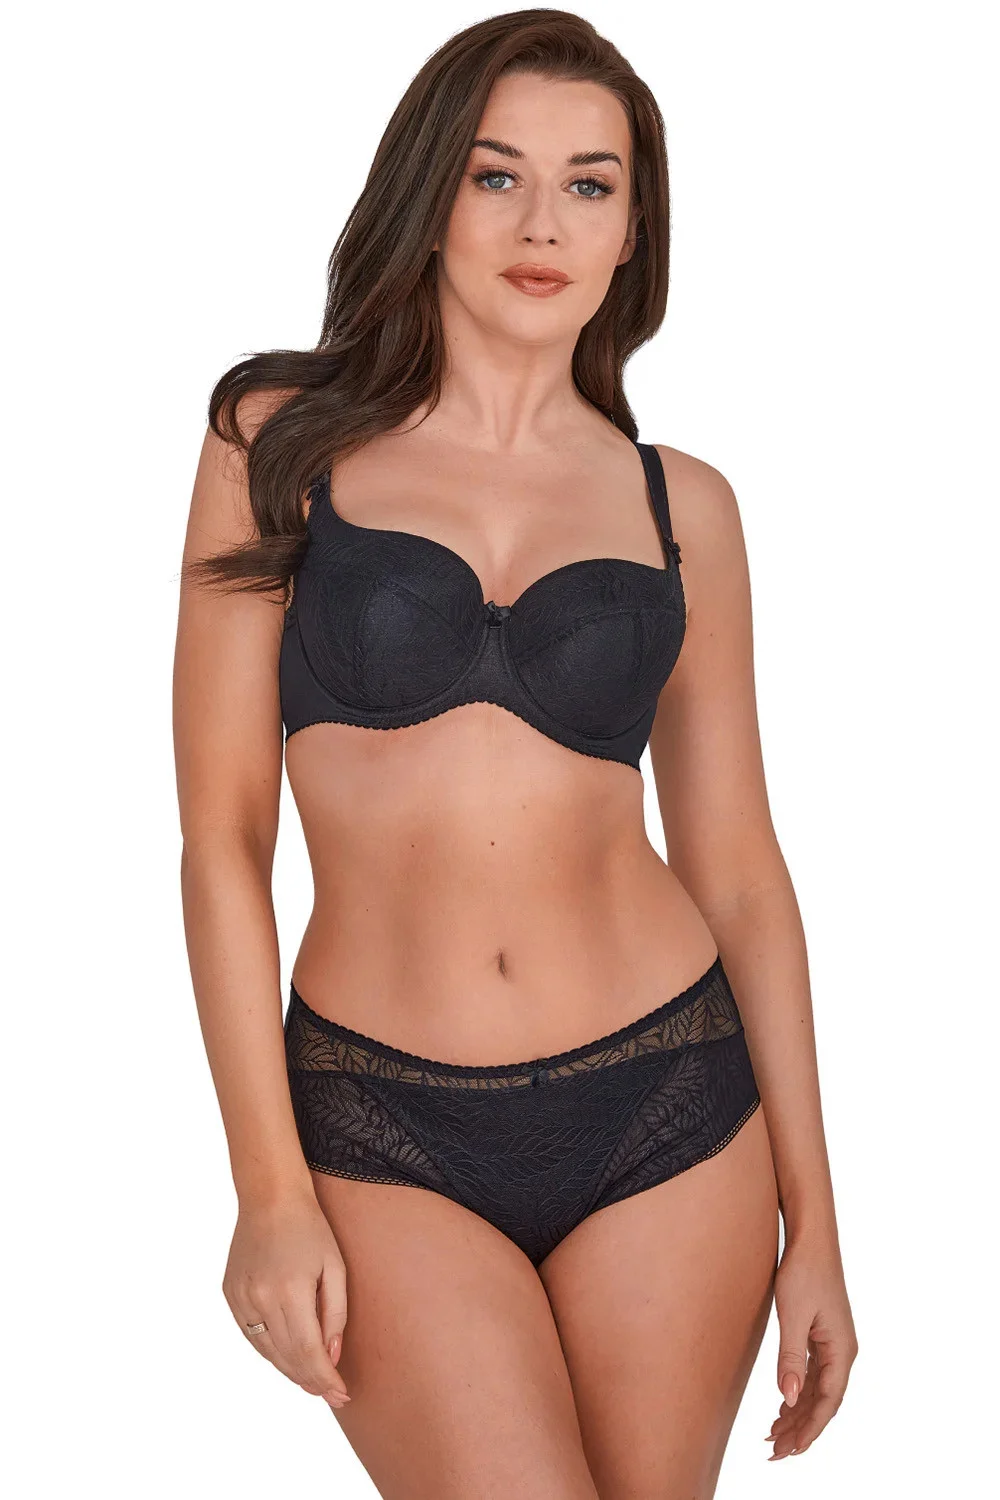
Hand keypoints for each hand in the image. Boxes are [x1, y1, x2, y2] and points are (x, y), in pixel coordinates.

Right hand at [223, 1191, 351, 1410]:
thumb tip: (331, 1357)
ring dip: (290, 1371)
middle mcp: (260, 1298)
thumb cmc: (310, 1229)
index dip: (324, 1378)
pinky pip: (251, 1336)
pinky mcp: (230, 1295)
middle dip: (311, 1380)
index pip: (307, 1351)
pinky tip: (287, 1357)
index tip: (341, 1394)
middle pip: (286, 1356)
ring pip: (267, 1352)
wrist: (270, 1198)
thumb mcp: (335, 1267)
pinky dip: (270, 1351)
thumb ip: (335, 1315)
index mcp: (290, 1289)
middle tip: (331, 1394)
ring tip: (313, 1381)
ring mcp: (240, 1298)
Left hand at [766, 1235, 857, 1459]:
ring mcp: (834, 1343)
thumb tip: (790, 1398)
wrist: (812, 1238)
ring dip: (798, 1414)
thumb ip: (792, 1357)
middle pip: (824, 1402)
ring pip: (819, 1390)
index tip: (790, 1451)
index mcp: (842, 1350)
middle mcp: (843, 1351)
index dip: (810, 1430)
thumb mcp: (793, 1314)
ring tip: (774, 1436)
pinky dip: (799, 1393)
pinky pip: (815, 1375)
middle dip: (801, 1430)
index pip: (828, 1402)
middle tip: (775, 1452)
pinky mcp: (823, 1335)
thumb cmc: (803, 1271)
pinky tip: (784, 1405)